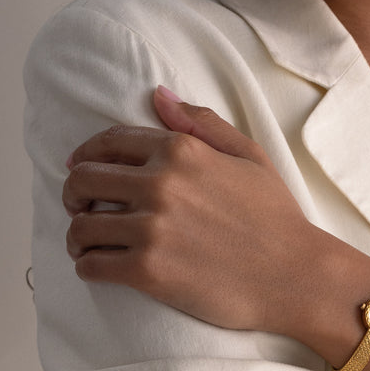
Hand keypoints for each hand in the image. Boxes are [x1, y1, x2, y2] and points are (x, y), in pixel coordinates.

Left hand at [63, 86, 318, 331]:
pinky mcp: (147, 271)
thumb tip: (158, 95)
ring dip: (78, 235)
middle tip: (81, 208)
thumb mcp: (249, 156)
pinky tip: (99, 267)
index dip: (86, 155)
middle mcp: (160, 184)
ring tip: (88, 243)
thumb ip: (202, 123)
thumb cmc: (276, 217)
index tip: (79, 168)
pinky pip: (91, 264)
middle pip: (83, 180)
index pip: (109, 142)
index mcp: (181, 151)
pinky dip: (88, 266)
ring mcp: (152, 228)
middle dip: (74, 193)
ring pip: (81, 226)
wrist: (295, 275)